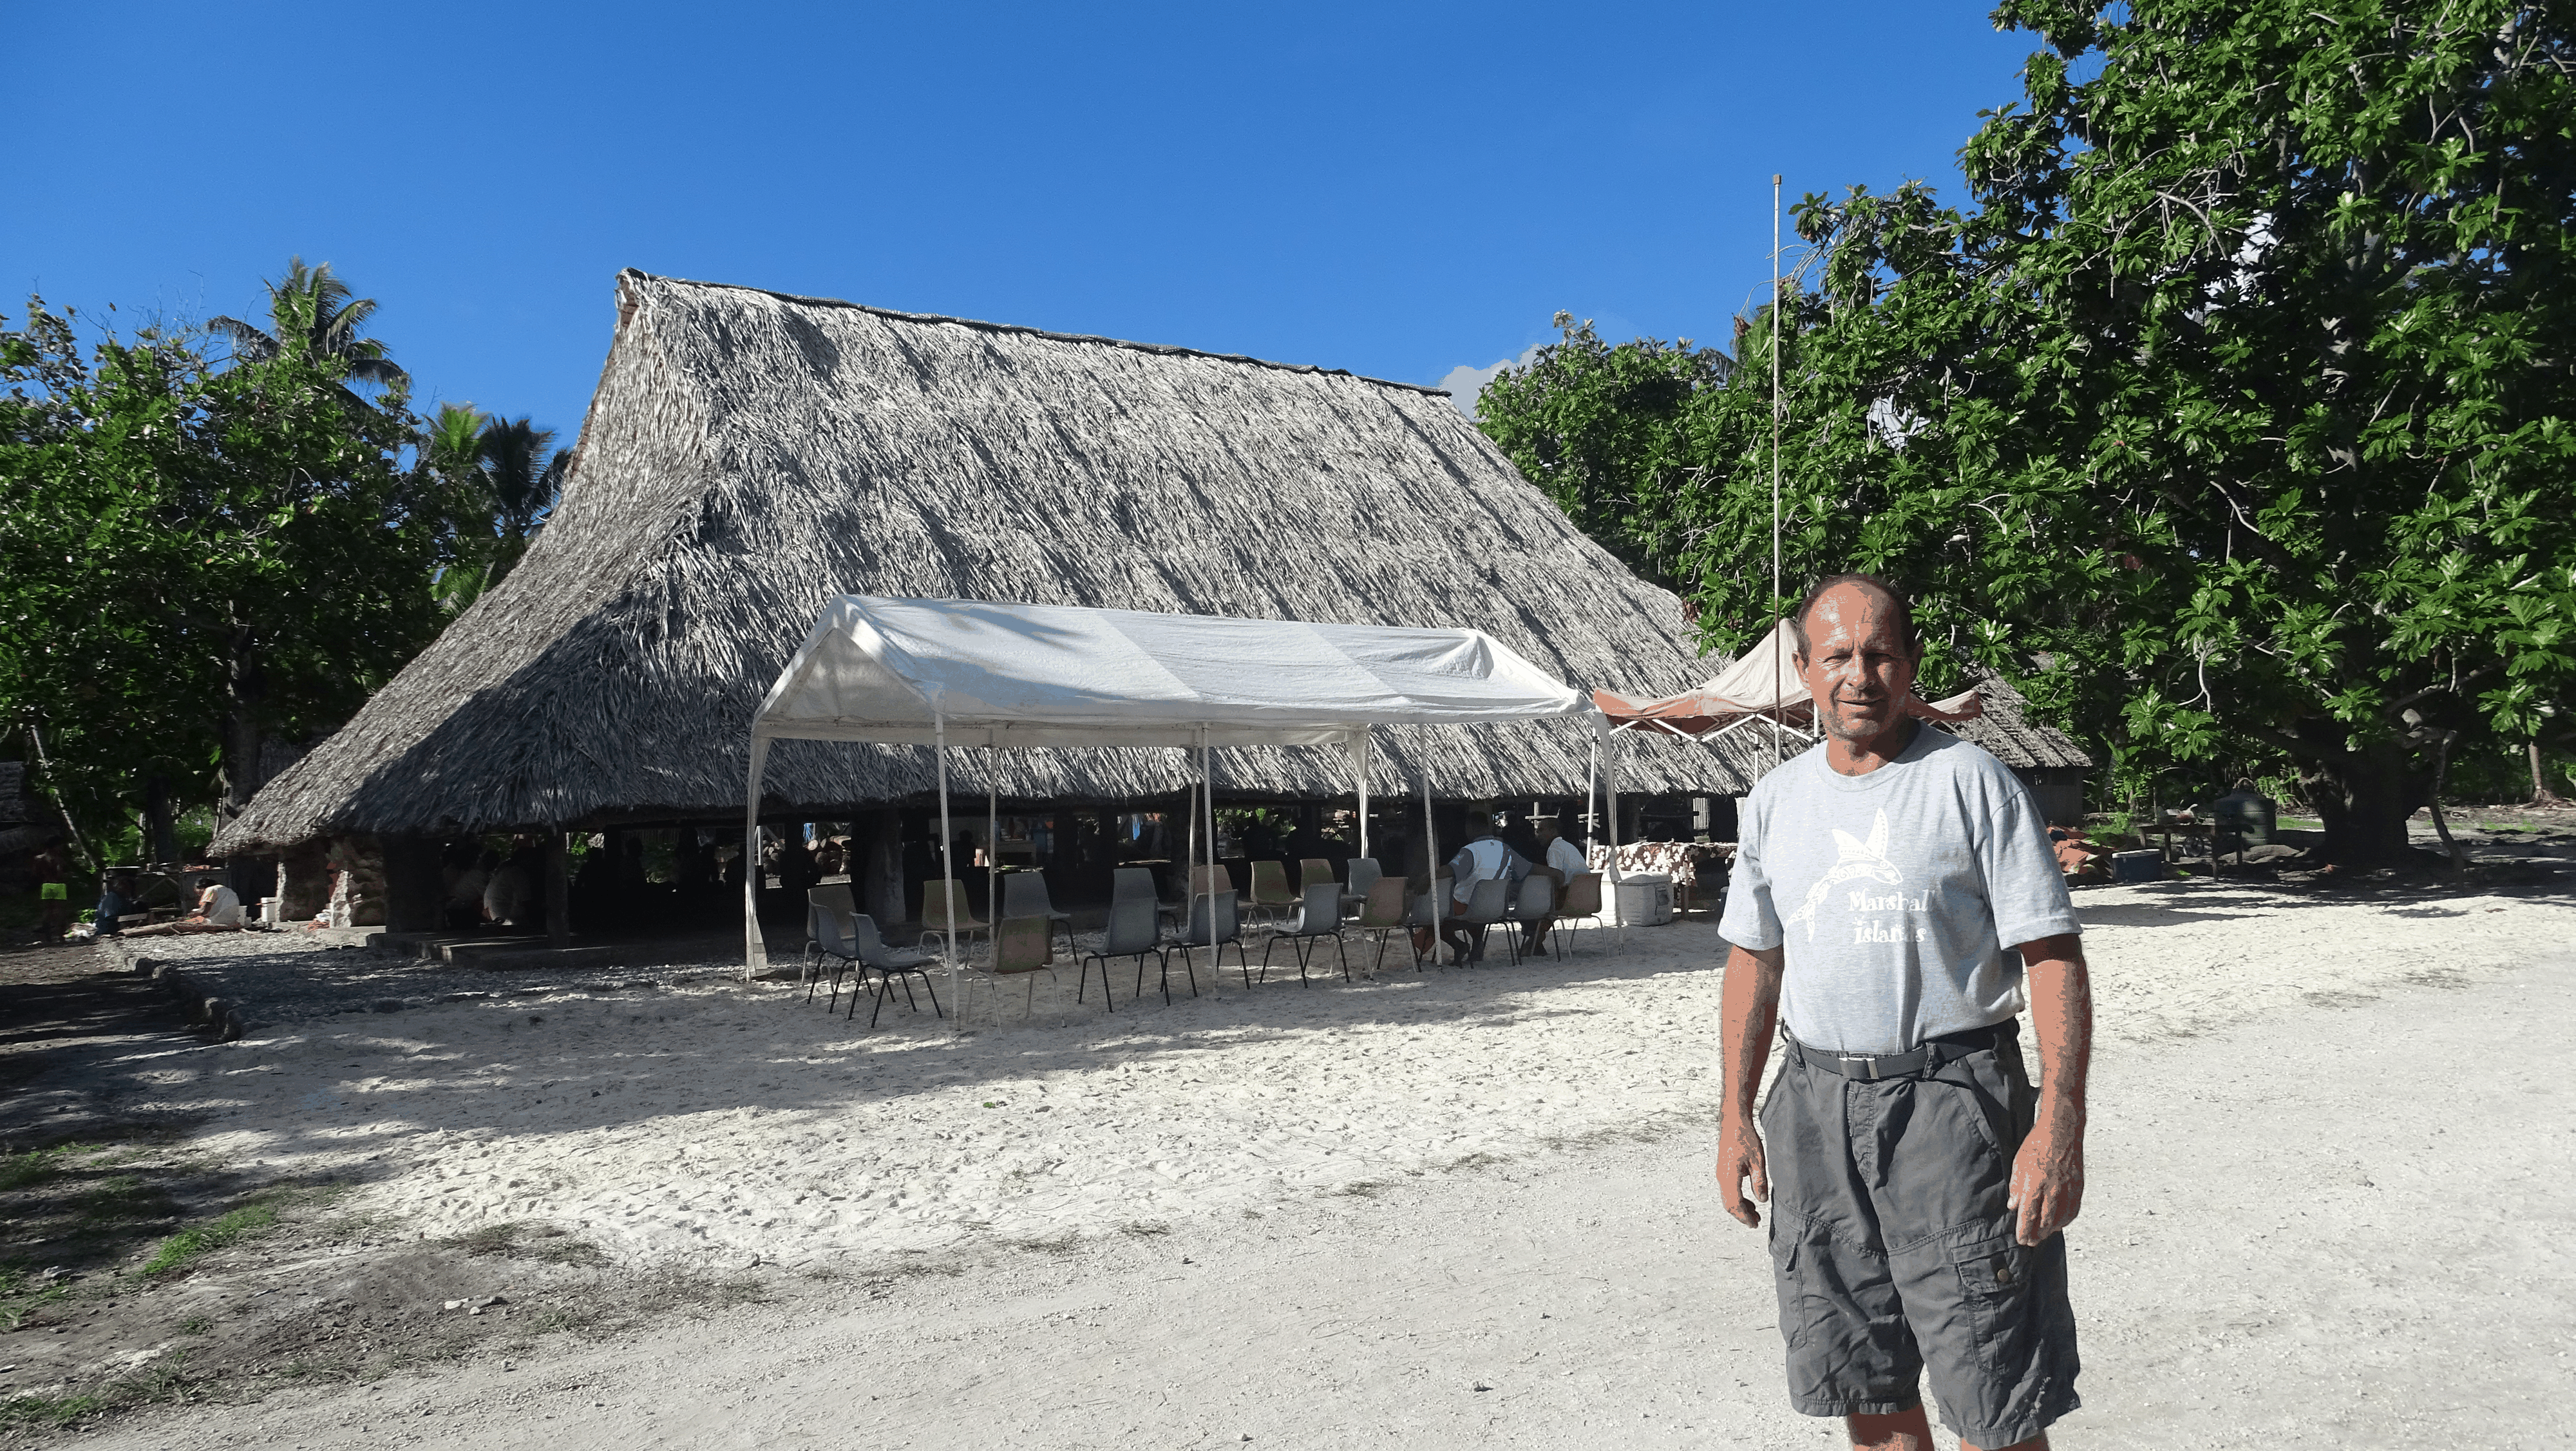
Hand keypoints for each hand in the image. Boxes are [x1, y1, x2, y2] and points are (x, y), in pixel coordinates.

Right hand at [1715, 1118, 1768, 1227]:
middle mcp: (1722, 1177)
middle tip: (1755, 1222)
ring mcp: (1721, 1173)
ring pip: (1727, 1197)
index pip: (1735, 1204)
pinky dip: (1737, 1198)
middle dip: (1741, 1215)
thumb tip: (1762, 1200)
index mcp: (1729, 1176)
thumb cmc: (1744, 1137)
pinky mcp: (1723, 1170)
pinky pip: (1728, 1189)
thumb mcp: (1758, 1160)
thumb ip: (1759, 1182)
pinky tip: (1749, 1198)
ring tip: (1754, 1212)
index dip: (1744, 1217)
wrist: (1732, 1121)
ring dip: (1739, 1207)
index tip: (1754, 1224)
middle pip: (1728, 1204)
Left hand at [2006, 1107, 2084, 1245]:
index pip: (2028, 1216)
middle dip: (2037, 1235)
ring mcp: (2067, 1190)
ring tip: (2044, 1234)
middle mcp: (2052, 1190)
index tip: (2021, 1240)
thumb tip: (2013, 1206)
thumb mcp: (2018, 1163)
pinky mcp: (2078, 1187)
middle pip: (2045, 1222)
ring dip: (2051, 1230)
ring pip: (2060, 1219)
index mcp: (2034, 1185)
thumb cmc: (2037, 1144)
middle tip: (2031, 1242)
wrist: (2061, 1130)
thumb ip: (2016, 1186)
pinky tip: (2060, 1223)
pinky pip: (2073, 1210)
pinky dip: (2066, 1220)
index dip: (2024, 1231)